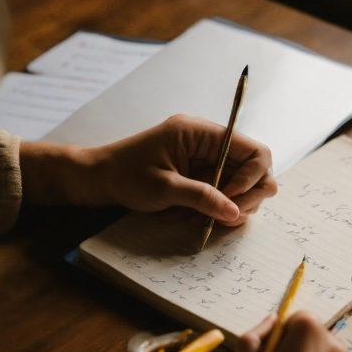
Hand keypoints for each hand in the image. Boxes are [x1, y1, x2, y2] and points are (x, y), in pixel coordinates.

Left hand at [19, 114, 276, 224]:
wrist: (98, 179)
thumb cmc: (125, 176)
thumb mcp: (163, 188)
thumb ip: (201, 197)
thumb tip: (235, 211)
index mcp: (201, 133)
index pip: (253, 150)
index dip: (252, 178)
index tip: (232, 201)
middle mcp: (208, 143)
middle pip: (253, 169)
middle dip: (244, 197)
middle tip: (225, 218)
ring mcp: (205, 160)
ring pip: (240, 186)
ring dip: (226, 207)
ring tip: (199, 219)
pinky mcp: (199, 177)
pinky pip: (221, 194)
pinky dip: (213, 210)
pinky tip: (191, 217)